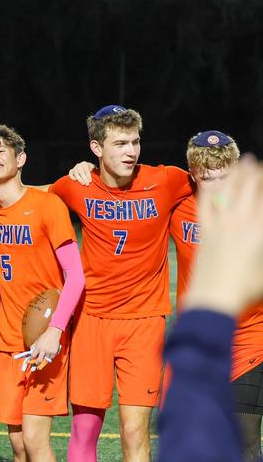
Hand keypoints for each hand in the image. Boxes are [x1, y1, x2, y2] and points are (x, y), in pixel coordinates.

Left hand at [14, 326, 61, 371]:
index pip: (33, 356)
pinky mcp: (54, 353)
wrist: (53, 333)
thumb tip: (30, 352)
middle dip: (36, 364)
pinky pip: (51, 359)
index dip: (32, 359)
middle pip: (39, 361)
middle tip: (36, 366)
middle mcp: (43, 350)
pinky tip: (48, 356)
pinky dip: (49, 358)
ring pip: (45, 361)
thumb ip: (33, 347)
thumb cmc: (44, 337)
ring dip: (43, 361)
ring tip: (42, 361)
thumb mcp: (37, 341)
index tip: (31, 360)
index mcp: (38, 347)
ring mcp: (49, 352)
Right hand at [68, 161, 94, 185]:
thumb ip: (95, 169)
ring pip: (76, 173)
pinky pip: (70, 173)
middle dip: (84, 179)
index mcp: (85, 163)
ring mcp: (75, 168)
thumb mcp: (94, 168)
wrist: (86, 169)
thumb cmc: (91, 170)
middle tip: (87, 184)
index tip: (90, 181)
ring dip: (79, 179)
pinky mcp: (71, 171)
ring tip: (83, 184)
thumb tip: (97, 169)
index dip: (88, 176)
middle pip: (81, 172)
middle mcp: (79, 165)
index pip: (86, 170)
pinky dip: (72, 176)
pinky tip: (75, 180)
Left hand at [186, 156, 262, 315]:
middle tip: (258, 164)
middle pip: (248, 187)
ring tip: (241, 164)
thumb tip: (259, 233)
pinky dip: (209, 190)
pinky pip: (205, 204)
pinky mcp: (204, 232)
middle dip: (255, 172)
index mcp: (260, 229)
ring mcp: (219, 225)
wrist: (214, 298)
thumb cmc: (246, 289)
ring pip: (226, 191)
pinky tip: (212, 183)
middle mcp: (240, 222)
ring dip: (234, 175)